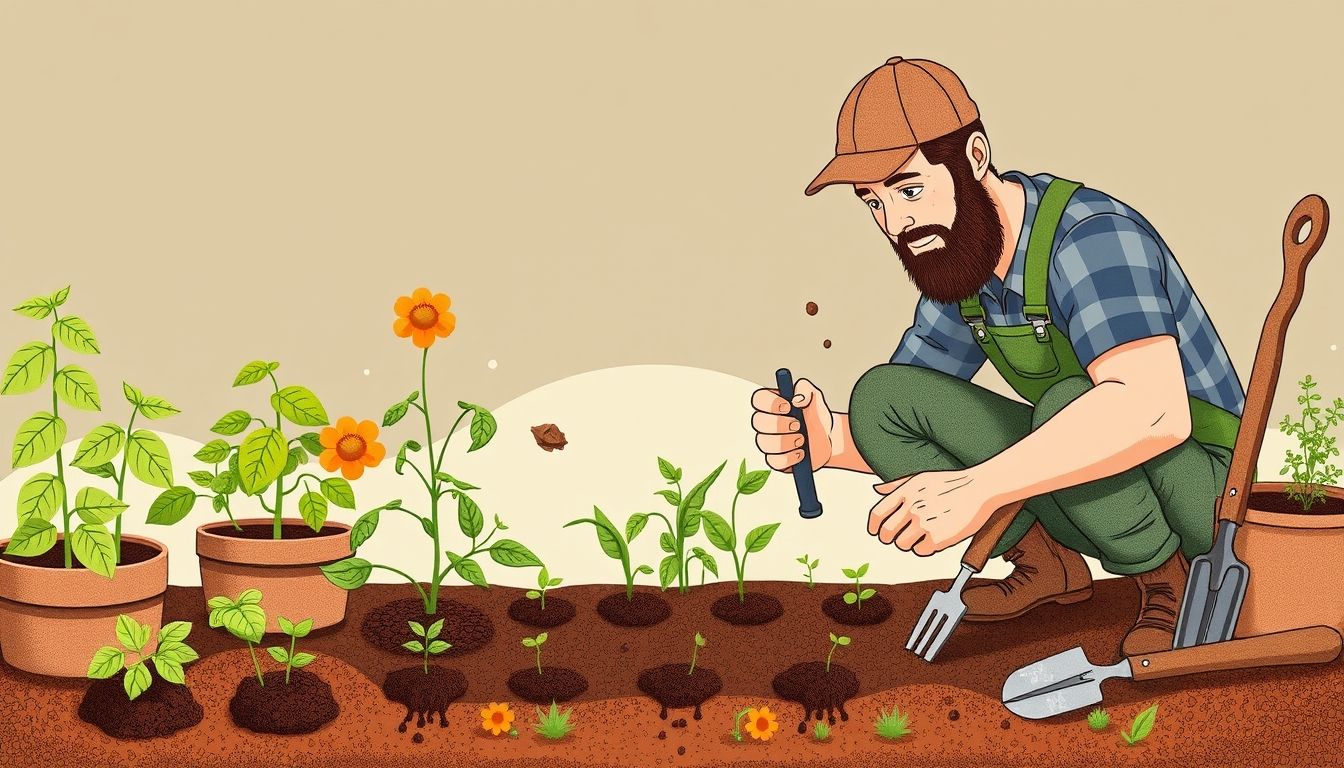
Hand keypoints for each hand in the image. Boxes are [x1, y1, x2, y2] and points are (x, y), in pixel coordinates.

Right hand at [750, 378, 833, 472]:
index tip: (788, 406)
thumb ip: (806, 390)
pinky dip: (790, 457)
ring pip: (765, 443)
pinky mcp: (775, 460)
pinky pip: (774, 461)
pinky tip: (801, 452)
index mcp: (772, 403)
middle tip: (798, 425)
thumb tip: (796, 399)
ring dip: (787, 441)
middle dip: (780, 424)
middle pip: (757, 422)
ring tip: (802, 439)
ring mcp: (768, 442)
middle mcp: (766, 422)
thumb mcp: (815, 398)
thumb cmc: (817, 416)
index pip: (758, 399)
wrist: (829, 439)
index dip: (770, 403)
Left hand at [866, 469, 1001, 555]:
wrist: (980, 488)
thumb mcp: (921, 477)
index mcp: (905, 492)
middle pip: (885, 533)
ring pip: (901, 545)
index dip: (874, 526)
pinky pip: (920, 551)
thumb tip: (876, 489)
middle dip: (889, 538)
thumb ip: (896, 485)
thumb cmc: (951, 483)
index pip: (876, 514)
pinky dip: (926, 548)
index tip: (876, 532)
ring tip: (922, 536)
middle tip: (900, 537)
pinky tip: (935, 538)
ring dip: (908, 544)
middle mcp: (912, 507)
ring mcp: (925, 523)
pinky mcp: (938, 537)